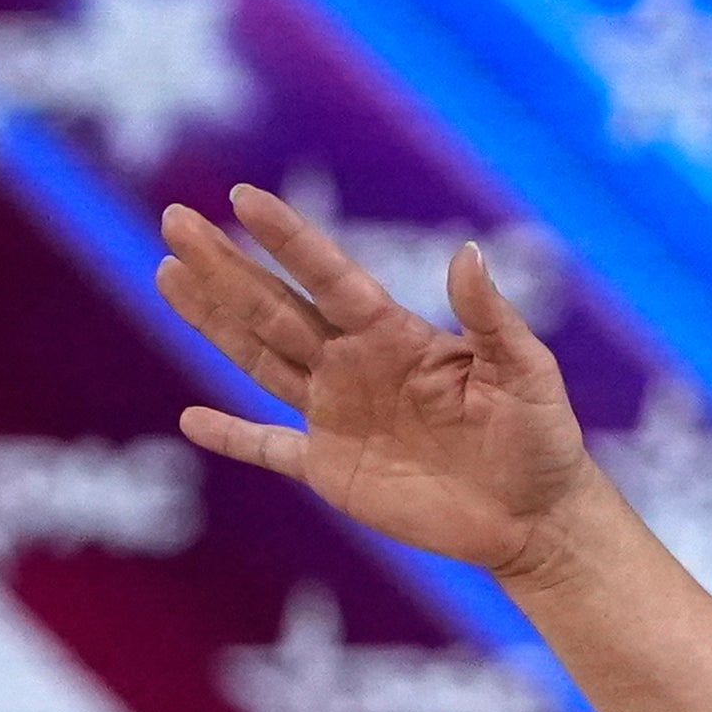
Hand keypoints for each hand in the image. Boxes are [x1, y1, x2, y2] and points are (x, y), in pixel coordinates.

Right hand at [157, 185, 601, 580]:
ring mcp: (338, 416)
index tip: (242, 197)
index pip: (330, 277)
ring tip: (169, 273)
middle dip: (224, 265)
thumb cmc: (542, 436)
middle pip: (275, 307)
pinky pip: (269, 449)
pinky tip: (190, 418)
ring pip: (260, 359)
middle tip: (175, 218)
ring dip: (213, 320)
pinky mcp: (331, 470)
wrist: (537, 515)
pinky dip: (232, 437)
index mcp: (398, 336)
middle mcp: (357, 366)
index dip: (287, 239)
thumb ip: (491, 317)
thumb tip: (467, 251)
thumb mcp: (526, 371)